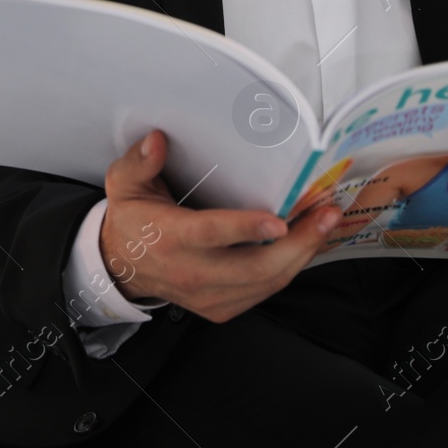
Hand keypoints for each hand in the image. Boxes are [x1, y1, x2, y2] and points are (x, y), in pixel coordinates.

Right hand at [99, 129, 341, 322]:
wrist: (122, 267)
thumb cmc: (132, 221)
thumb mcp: (124, 185)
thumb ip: (139, 163)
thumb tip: (157, 141)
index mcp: (169, 239)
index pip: (212, 235)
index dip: (246, 229)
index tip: (278, 221)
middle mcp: (191, 273)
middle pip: (254, 267)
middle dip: (298, 243)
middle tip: (326, 215)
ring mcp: (208, 296)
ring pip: (266, 282)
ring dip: (302, 254)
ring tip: (325, 225)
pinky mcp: (221, 307)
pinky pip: (264, 291)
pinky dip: (290, 269)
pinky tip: (306, 245)